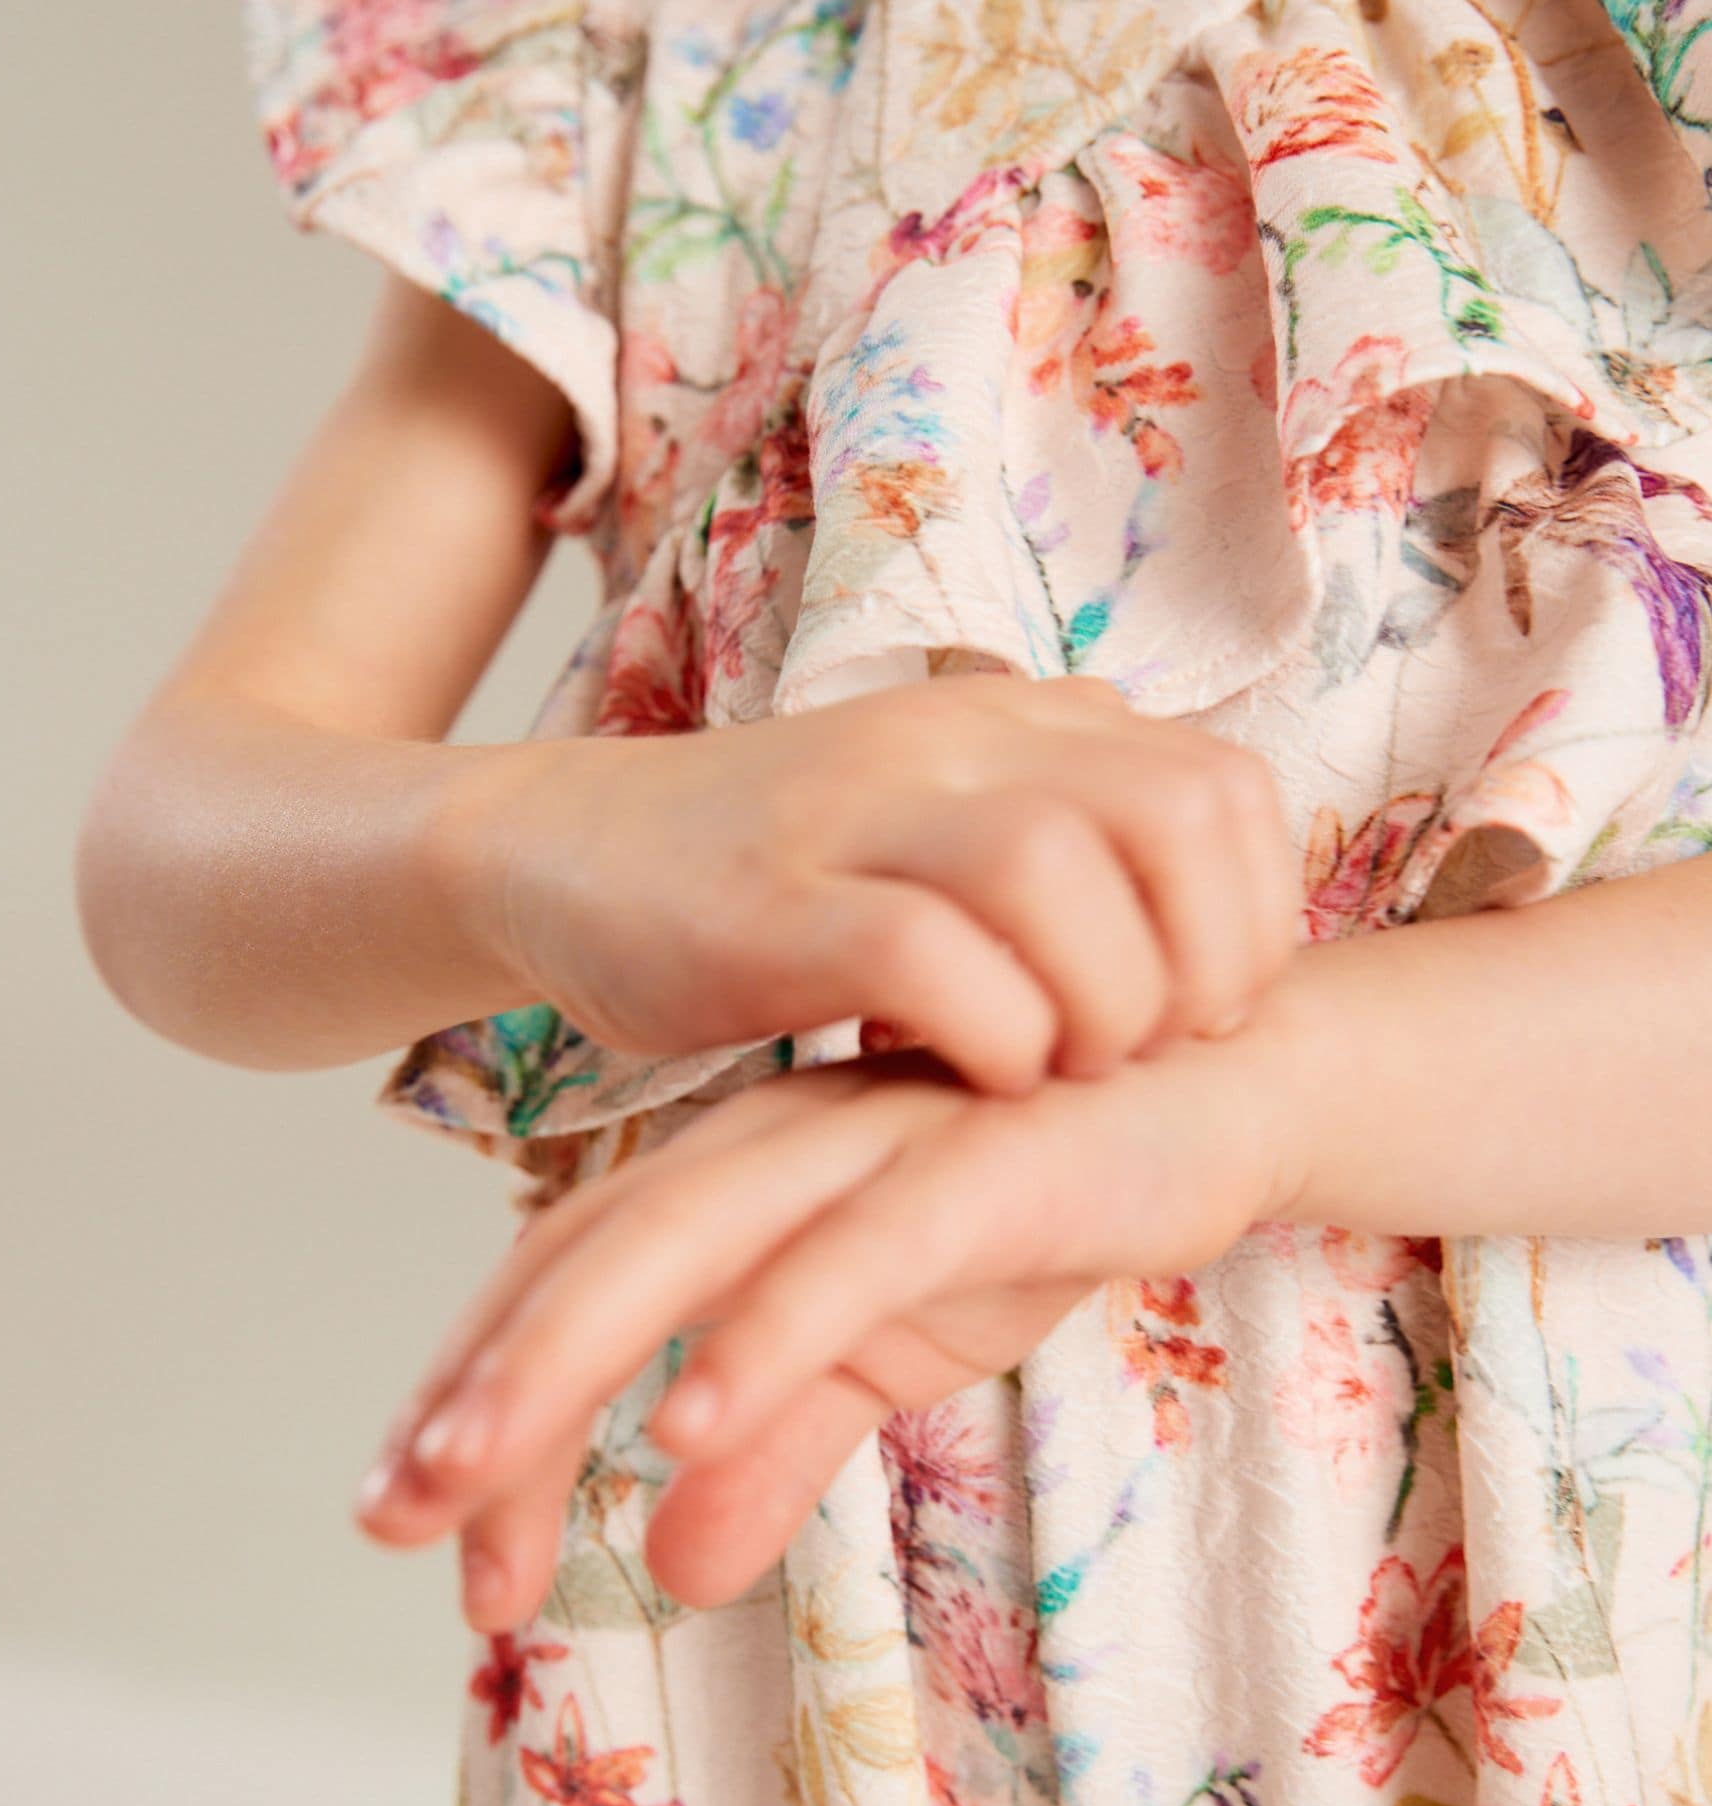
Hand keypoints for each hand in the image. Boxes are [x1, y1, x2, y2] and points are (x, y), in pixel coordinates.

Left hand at [353, 1012, 1303, 1622]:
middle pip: (584, 1260)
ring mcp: (873, 1150)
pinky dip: (766, 1331)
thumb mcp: (892, 1352)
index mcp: (737, 1184)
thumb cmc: (1042, 1205)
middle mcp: (774, 1152)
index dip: (481, 1404)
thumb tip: (669, 1571)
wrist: (1224, 1099)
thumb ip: (779, 1445)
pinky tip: (689, 1419)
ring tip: (470, 1470)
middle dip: (475, 1390)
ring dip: (568, 1356)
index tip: (415, 1538)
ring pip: (686, 1246)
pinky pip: (854, 1253)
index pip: (566, 1286)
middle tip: (387, 1516)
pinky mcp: (985, 1167)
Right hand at [456, 671, 1299, 1095]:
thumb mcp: (937, 829)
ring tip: (1058, 1071)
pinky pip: (929, 954)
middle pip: (1170, 817)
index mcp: (1010, 724)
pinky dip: (989, 1037)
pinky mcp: (771, 906)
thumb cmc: (772, 880)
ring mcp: (855, 816)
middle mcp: (949, 745)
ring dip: (1098, 1005)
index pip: (1221, 789)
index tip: (1203, 1011)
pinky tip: (970, 1081)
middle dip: (1200, 966)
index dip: (1250, 919)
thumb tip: (1208, 916)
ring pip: (1057, 872)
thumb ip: (1065, 840)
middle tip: (1145, 1053)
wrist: (556, 853)